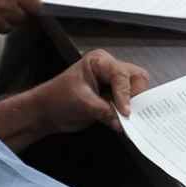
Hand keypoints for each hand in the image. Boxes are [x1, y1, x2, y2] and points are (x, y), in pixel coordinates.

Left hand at [36, 49, 151, 134]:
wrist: (47, 112)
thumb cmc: (59, 100)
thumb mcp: (81, 103)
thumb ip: (103, 111)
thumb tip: (123, 124)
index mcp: (100, 62)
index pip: (121, 74)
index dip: (125, 93)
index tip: (125, 112)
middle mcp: (110, 68)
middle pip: (137, 77)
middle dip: (135, 95)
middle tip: (129, 112)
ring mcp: (114, 82)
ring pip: (138, 88)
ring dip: (135, 103)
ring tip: (127, 117)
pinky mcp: (115, 96)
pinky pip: (131, 100)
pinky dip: (131, 110)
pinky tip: (127, 120)